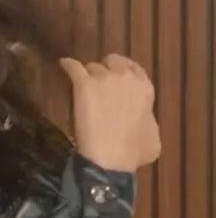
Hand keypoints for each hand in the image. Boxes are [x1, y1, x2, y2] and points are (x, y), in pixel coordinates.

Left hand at [59, 55, 160, 171]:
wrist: (111, 156)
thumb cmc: (134, 152)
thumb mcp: (153, 138)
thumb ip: (147, 121)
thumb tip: (143, 121)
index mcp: (145, 89)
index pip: (135, 68)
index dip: (124, 71)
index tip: (117, 78)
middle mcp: (126, 77)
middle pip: (113, 61)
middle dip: (106, 68)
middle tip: (98, 81)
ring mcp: (104, 78)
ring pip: (92, 66)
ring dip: (88, 74)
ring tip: (82, 85)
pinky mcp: (83, 84)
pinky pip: (72, 66)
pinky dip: (68, 65)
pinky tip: (64, 65)